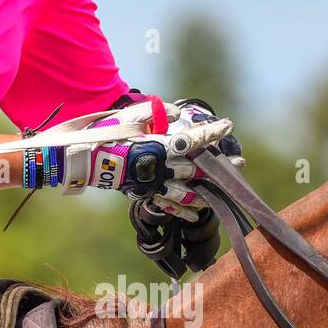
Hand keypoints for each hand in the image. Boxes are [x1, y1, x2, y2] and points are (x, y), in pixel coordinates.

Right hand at [90, 99, 241, 220]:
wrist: (88, 157)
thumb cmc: (110, 133)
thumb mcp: (132, 116)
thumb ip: (156, 114)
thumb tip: (176, 114)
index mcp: (162, 145)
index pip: (194, 139)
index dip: (212, 133)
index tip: (228, 126)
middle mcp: (163, 167)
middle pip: (199, 169)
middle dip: (221, 167)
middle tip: (239, 164)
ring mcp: (155, 183)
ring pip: (189, 192)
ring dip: (208, 192)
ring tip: (223, 192)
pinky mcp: (146, 194)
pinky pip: (169, 206)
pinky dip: (184, 210)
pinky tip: (195, 213)